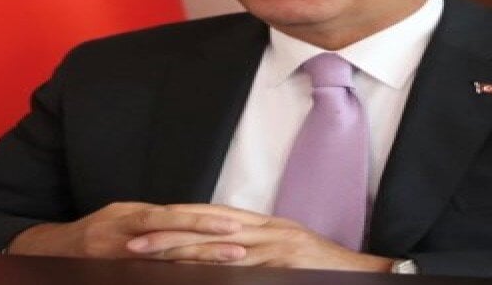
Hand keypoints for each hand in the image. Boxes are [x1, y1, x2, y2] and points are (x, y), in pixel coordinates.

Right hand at [6, 202, 242, 258]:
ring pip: (169, 262)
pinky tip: (200, 278)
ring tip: (231, 261)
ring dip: (201, 262)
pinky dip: (178, 277)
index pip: (173, 216)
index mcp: (131, 216)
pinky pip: (154, 277)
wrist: (56, 252)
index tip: (233, 222)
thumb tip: (186, 216)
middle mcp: (129, 238)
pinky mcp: (121, 275)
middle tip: (241, 245)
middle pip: (174, 241)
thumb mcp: (121, 214)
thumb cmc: (96, 230)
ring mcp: (125, 259)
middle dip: (209, 244)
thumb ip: (152, 218)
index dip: (202, 219)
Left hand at [126, 204, 393, 271]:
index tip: (144, 226)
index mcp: (264, 224)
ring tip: (145, 258)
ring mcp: (272, 247)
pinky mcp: (279, 264)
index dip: (177, 220)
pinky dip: (210, 270)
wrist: (360, 272)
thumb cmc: (323, 267)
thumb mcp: (285, 251)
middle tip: (131, 243)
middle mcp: (265, 230)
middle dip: (167, 235)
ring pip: (215, 247)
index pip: (211, 216)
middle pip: (206, 228)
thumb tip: (223, 254)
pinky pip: (237, 267)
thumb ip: (254, 248)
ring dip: (177, 253)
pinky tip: (186, 275)